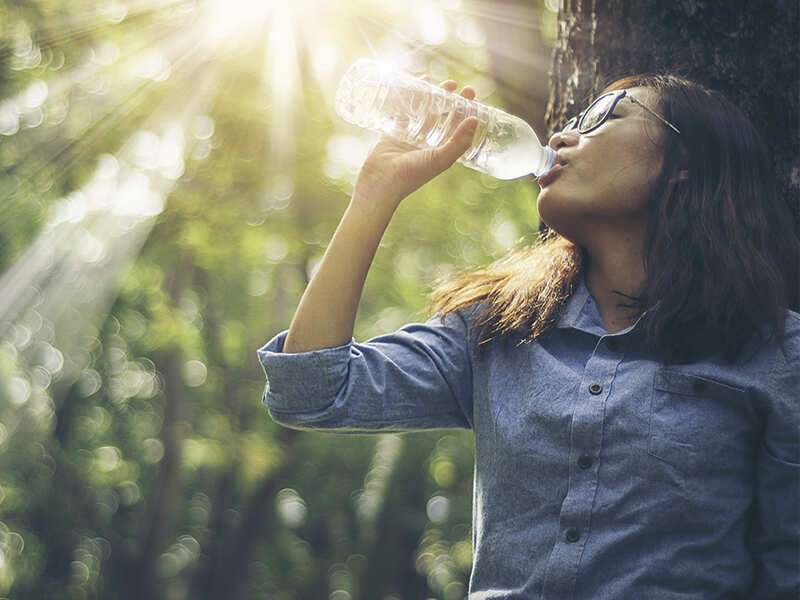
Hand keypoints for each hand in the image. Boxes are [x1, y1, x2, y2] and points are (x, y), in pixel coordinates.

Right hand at [352, 76, 479, 209]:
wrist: (379, 183)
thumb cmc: (410, 175)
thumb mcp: (439, 160)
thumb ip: (458, 143)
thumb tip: (475, 120)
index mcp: (440, 151)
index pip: (457, 127)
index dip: (465, 110)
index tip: (470, 93)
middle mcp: (426, 144)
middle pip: (441, 116)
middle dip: (448, 100)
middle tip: (453, 83)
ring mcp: (409, 138)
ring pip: (421, 112)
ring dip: (428, 96)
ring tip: (432, 79)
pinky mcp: (393, 133)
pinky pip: (401, 112)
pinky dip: (406, 99)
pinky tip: (410, 86)